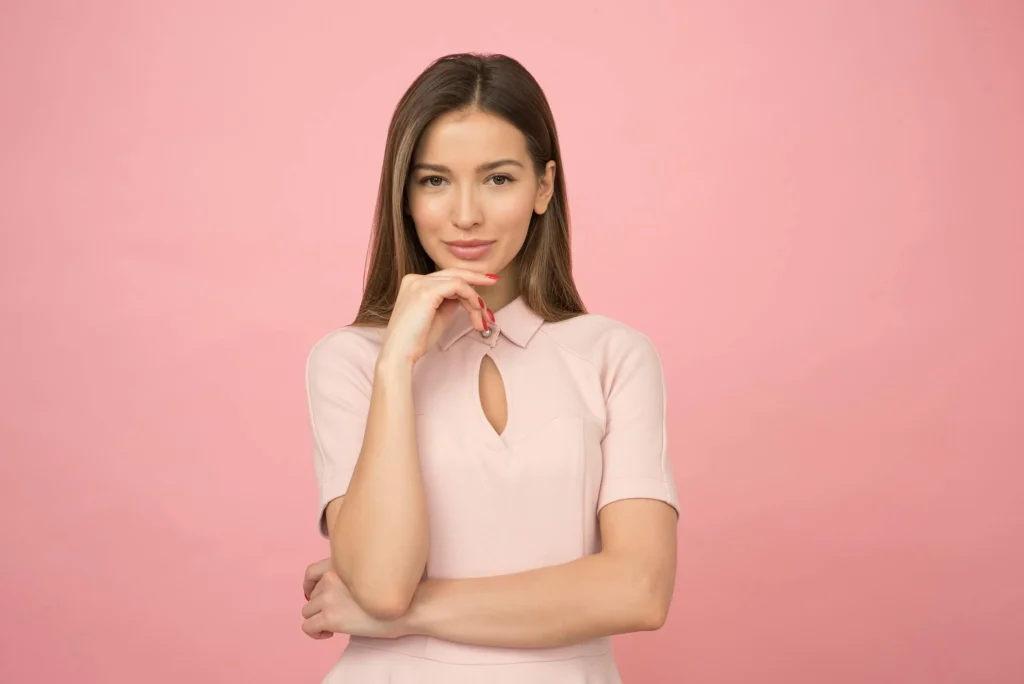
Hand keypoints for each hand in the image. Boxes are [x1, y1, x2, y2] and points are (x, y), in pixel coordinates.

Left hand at [301, 561, 407, 639]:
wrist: (407, 608)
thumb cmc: (395, 593)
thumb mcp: (369, 574)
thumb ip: (349, 577)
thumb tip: (334, 595)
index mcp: (341, 564)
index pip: (310, 573)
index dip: (310, 587)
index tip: (316, 597)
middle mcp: (331, 577)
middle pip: (312, 595)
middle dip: (321, 606)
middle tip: (339, 615)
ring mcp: (329, 597)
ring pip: (307, 611)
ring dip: (319, 619)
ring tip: (336, 626)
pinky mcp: (329, 617)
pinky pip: (307, 627)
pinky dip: (315, 633)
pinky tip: (330, 634)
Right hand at [381, 268, 497, 364]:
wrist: (400, 354)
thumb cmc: (416, 341)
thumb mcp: (438, 316)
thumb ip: (450, 302)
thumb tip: (467, 296)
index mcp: (414, 283)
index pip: (447, 278)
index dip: (468, 284)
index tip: (482, 292)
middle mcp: (415, 279)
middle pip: (453, 273)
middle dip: (476, 278)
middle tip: (494, 282)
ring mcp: (419, 283)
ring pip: (459, 281)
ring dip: (475, 299)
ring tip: (482, 318)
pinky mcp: (426, 291)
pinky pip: (458, 286)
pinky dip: (471, 297)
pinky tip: (477, 310)